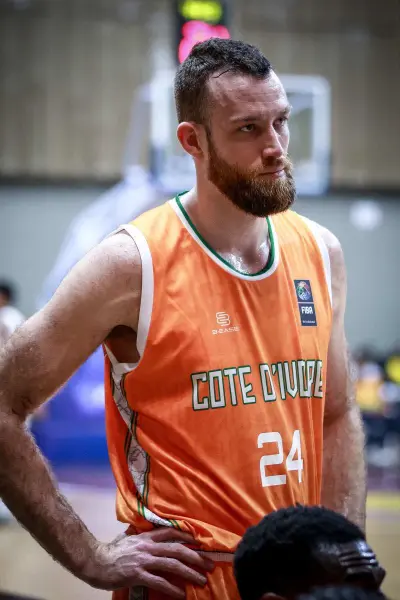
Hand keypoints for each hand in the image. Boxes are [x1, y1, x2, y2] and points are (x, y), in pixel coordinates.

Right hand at [84, 527, 214, 597]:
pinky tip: (181, 593)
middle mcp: (148, 546)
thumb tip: (150, 536)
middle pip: (178, 550)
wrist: (95, 561)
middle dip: (196, 557)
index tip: (200, 541)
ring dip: (190, 572)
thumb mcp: (129, 539)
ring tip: (201, 580)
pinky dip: (172, 588)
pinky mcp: (138, 575)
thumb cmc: (111, 551)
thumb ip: (141, 538)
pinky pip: (159, 581)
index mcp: (146, 536)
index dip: (187, 536)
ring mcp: (144, 560)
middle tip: (209, 564)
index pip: (171, 533)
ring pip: (173, 565)